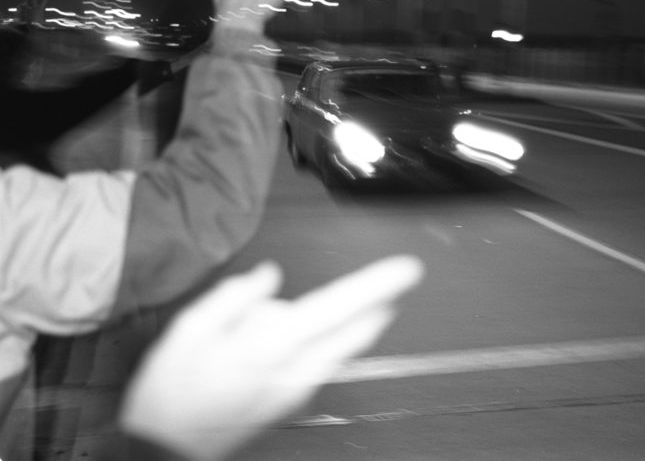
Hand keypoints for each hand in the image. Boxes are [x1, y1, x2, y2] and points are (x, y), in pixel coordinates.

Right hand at [118, 255, 423, 460]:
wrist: (168, 445)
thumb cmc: (174, 389)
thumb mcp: (190, 329)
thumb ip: (235, 296)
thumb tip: (268, 276)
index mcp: (270, 346)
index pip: (337, 308)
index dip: (376, 286)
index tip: (406, 270)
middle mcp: (294, 370)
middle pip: (355, 331)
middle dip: (382, 302)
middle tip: (398, 278)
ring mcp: (297, 389)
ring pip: (343, 347)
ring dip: (355, 322)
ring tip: (326, 308)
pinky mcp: (293, 400)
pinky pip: (325, 361)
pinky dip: (329, 340)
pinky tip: (297, 333)